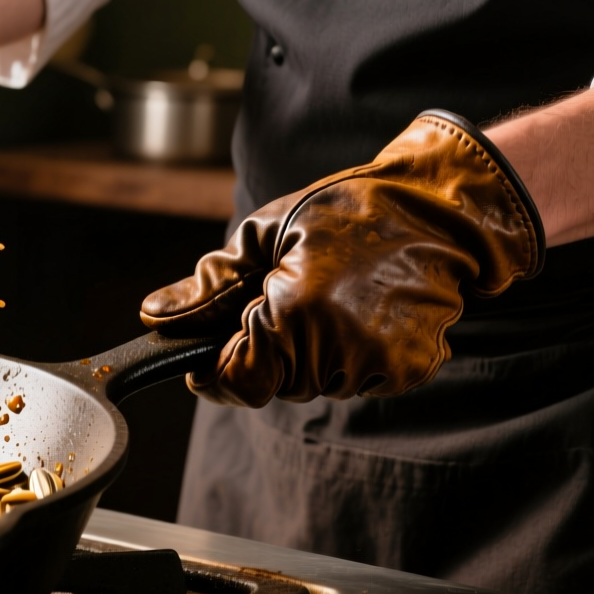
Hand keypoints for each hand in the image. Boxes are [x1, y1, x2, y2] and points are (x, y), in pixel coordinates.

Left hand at [140, 111, 544, 406]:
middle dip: (265, 351)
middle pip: (273, 385)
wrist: (438, 209)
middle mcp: (340, 346)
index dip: (215, 373)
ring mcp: (381, 363)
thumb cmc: (344, 211)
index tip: (209, 356)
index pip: (238, 382)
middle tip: (286, 298)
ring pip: (315, 384)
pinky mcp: (410, 369)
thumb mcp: (263, 233)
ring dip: (308, 354)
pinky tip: (360, 311)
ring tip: (328, 298)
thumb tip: (154, 317)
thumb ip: (208, 286)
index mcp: (297, 311)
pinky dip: (348, 355)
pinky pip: (356, 380)